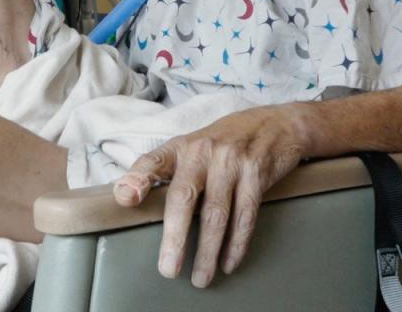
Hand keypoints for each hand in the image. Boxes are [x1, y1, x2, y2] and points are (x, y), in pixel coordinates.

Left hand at [112, 104, 307, 287]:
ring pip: (216, 214)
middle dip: (175, 237)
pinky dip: (236, 244)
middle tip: (168, 268)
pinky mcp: (257, 174)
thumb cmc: (225, 141)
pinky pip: (245, 216)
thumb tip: (131, 199)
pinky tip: (228, 262)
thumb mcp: (193, 146)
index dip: (137, 179)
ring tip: (200, 278)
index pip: (153, 161)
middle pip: (184, 197)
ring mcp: (231, 162)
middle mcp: (203, 152)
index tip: (125, 199)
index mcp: (181, 146)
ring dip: (207, 252)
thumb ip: (169, 170)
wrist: (276, 123)